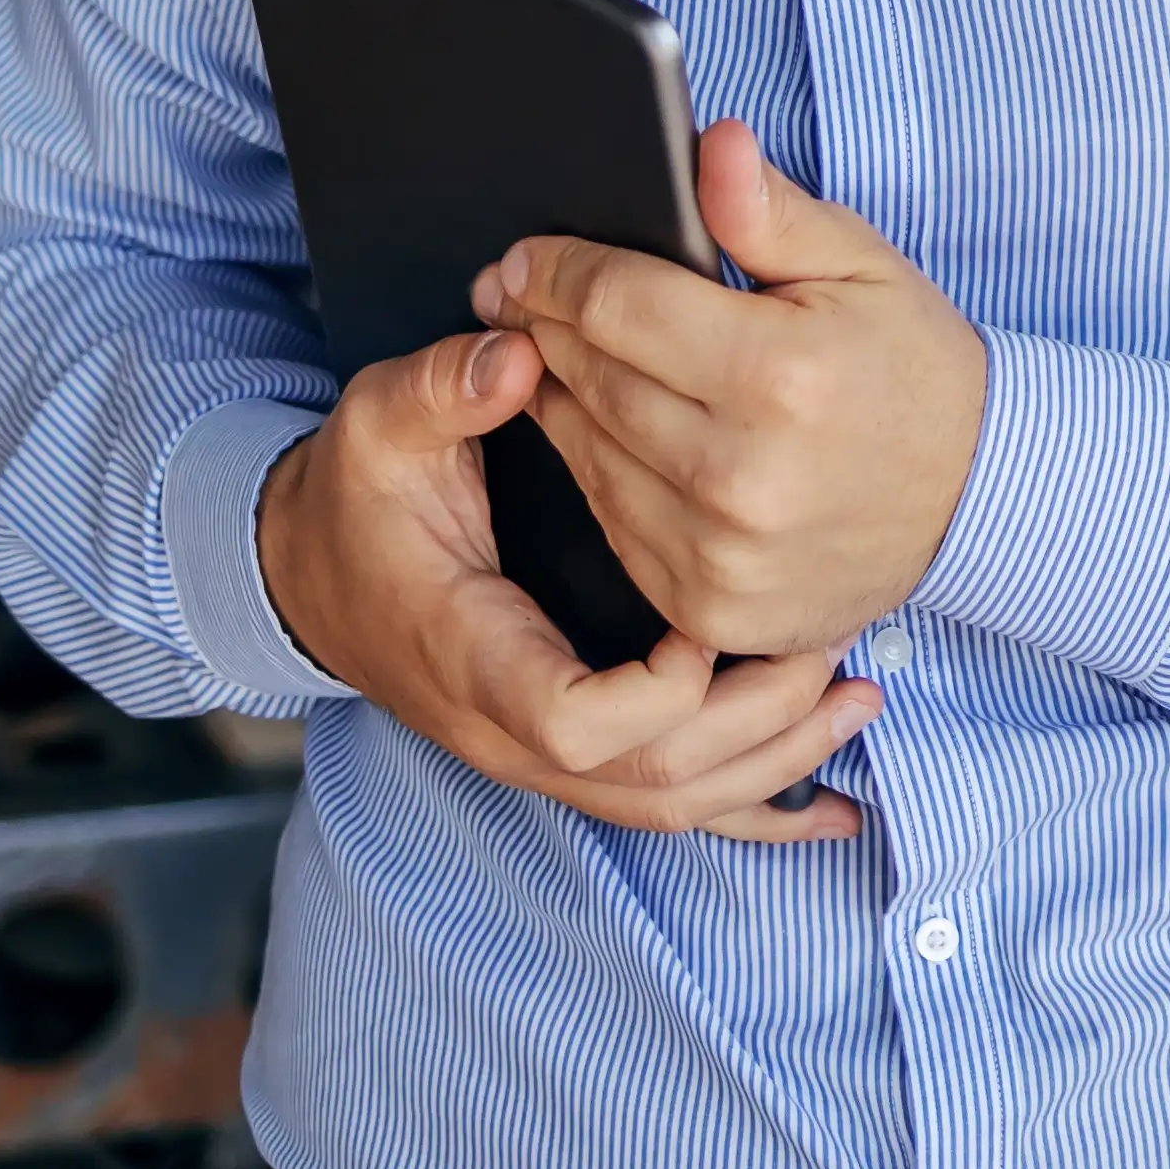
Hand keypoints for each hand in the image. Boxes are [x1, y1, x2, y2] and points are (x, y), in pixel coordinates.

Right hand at [252, 325, 873, 839]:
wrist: (311, 572)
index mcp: (473, 658)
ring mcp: (543, 755)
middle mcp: (512, 729)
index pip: (573, 726)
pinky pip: (671, 809)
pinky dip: (757, 812)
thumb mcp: (378, 427)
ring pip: (672, 805)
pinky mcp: (572, 753)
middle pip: (650, 781)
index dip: (652, 693)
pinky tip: (832, 806)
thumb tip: (513, 356)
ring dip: (772, 761)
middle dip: (754, 725)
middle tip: (835, 651)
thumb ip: (439, 390)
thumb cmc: (356, 499)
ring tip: (858, 695)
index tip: (701, 628)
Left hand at [486, 119, 993, 665]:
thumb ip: (770, 212)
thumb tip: (712, 147)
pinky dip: (598, 469)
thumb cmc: (911, 369)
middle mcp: (741, 472)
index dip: (556, 271)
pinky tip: (609, 431)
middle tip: (519, 295)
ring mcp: (720, 551)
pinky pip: (612, 522)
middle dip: (544, 325)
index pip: (618, 304)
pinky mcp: (709, 605)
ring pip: (585, 451)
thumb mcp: (861, 266)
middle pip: (588, 376)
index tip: (525, 258)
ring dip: (560, 395)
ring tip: (561, 355)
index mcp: (780, 373)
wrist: (974, 499)